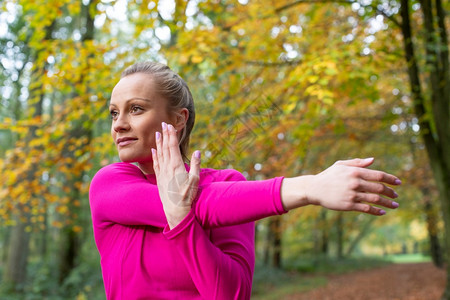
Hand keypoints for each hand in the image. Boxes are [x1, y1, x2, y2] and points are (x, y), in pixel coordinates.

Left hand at [152, 122, 200, 228]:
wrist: (175, 210)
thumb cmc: (187, 196)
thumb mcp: (195, 180)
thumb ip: (196, 165)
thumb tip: (198, 152)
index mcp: (177, 166)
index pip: (172, 147)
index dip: (171, 135)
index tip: (169, 126)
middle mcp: (167, 167)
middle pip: (165, 147)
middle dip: (164, 135)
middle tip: (163, 124)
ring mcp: (162, 173)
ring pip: (159, 154)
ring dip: (158, 143)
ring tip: (157, 133)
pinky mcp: (159, 179)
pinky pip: (156, 164)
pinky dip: (154, 155)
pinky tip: (153, 150)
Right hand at [281, 158, 400, 215]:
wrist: (314, 188)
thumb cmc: (328, 176)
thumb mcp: (341, 165)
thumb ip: (358, 163)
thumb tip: (373, 160)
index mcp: (355, 172)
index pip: (378, 175)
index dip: (390, 179)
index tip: (398, 182)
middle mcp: (355, 183)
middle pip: (379, 188)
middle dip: (390, 192)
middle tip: (396, 196)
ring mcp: (352, 194)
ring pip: (375, 199)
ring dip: (387, 203)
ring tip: (395, 205)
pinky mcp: (348, 205)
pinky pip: (366, 208)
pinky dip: (376, 211)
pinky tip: (382, 212)